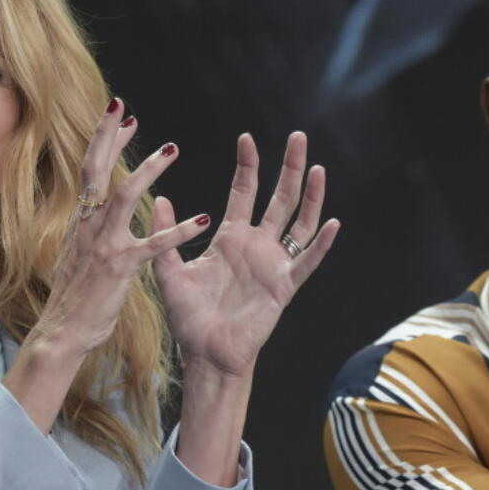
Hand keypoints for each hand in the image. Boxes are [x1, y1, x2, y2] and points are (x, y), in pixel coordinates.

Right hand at [6, 101, 209, 428]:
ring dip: (147, 170)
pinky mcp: (121, 267)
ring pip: (122, 195)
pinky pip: (154, 245)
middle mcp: (88, 226)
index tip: (122, 116)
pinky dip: (180, 231)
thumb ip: (87, 229)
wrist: (62, 332)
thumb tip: (93, 208)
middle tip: (124, 108)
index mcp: (80, 221)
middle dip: (107, 135)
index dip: (103, 140)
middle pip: (95, 170)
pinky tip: (203, 220)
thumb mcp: (76, 254)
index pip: (89, 170)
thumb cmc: (74, 298)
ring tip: (172, 149)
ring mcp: (103, 244)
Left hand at [152, 131, 339, 380]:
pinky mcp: (284, 287)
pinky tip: (331, 224)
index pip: (244, 192)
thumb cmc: (190, 317)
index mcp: (231, 238)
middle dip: (289, 167)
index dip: (248, 166)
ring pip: (299, 222)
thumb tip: (157, 198)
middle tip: (298, 136)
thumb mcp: (170, 271)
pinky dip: (320, 244)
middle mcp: (257, 245)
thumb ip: (166, 235)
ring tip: (316, 168)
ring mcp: (274, 264)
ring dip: (310, 196)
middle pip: (280, 198)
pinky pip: (307, 262)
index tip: (247, 138)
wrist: (206, 353)